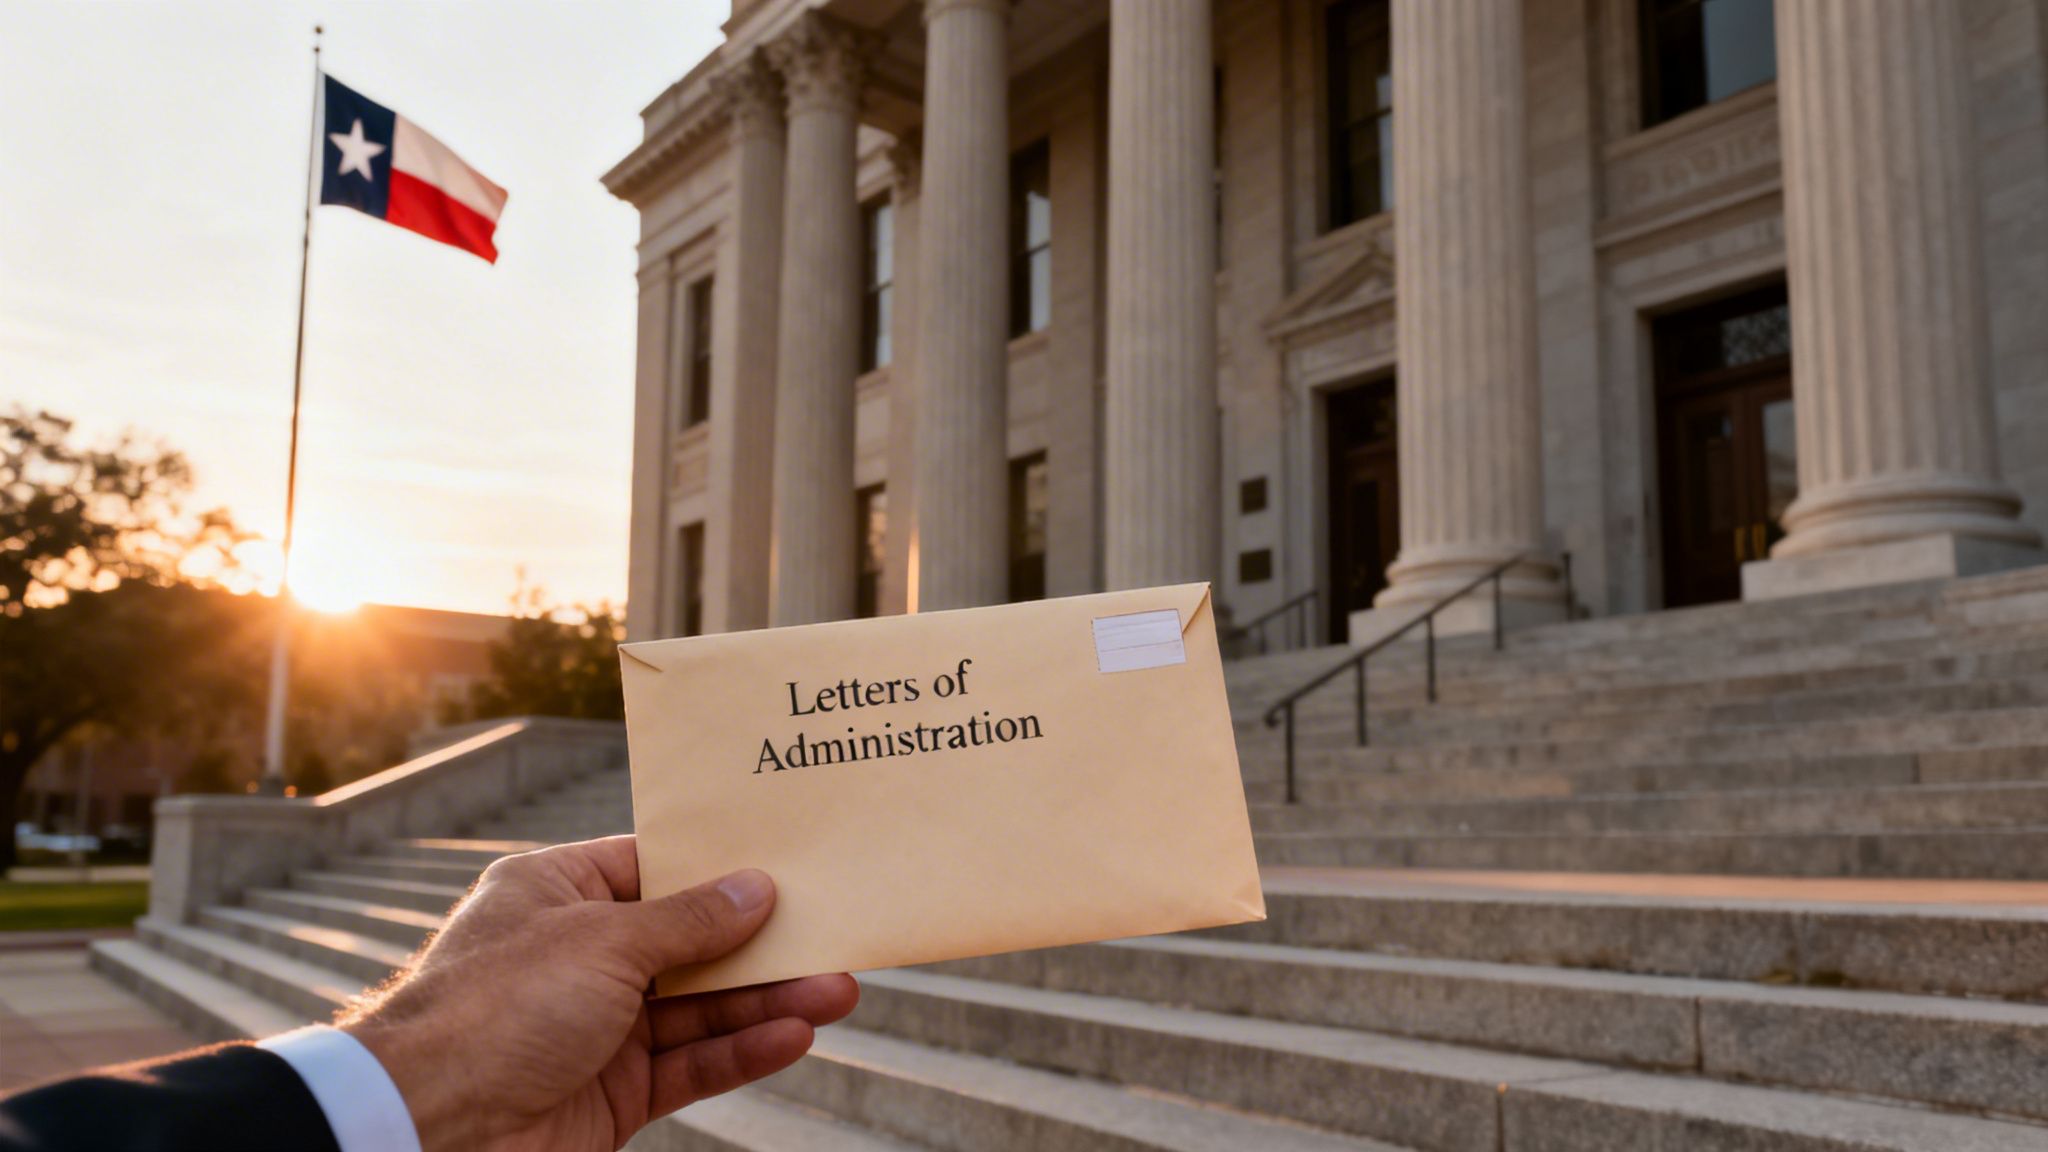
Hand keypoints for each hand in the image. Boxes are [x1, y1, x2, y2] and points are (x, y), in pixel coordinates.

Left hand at [335, 834, 857, 1151]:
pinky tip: (793, 1035)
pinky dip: (741, 1050)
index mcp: (556, 895)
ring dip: (768, 1000)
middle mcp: (578, 957)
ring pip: (700, 1007)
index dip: (719, 865)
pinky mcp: (612, 1094)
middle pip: (690, 942)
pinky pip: (690, 1065)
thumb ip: (689, 919)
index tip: (789, 858)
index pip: (653, 867)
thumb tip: (756, 886)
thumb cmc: (495, 1010)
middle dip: (762, 942)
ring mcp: (597, 1028)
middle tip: (834, 932)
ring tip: (839, 990)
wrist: (425, 1130)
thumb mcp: (603, 943)